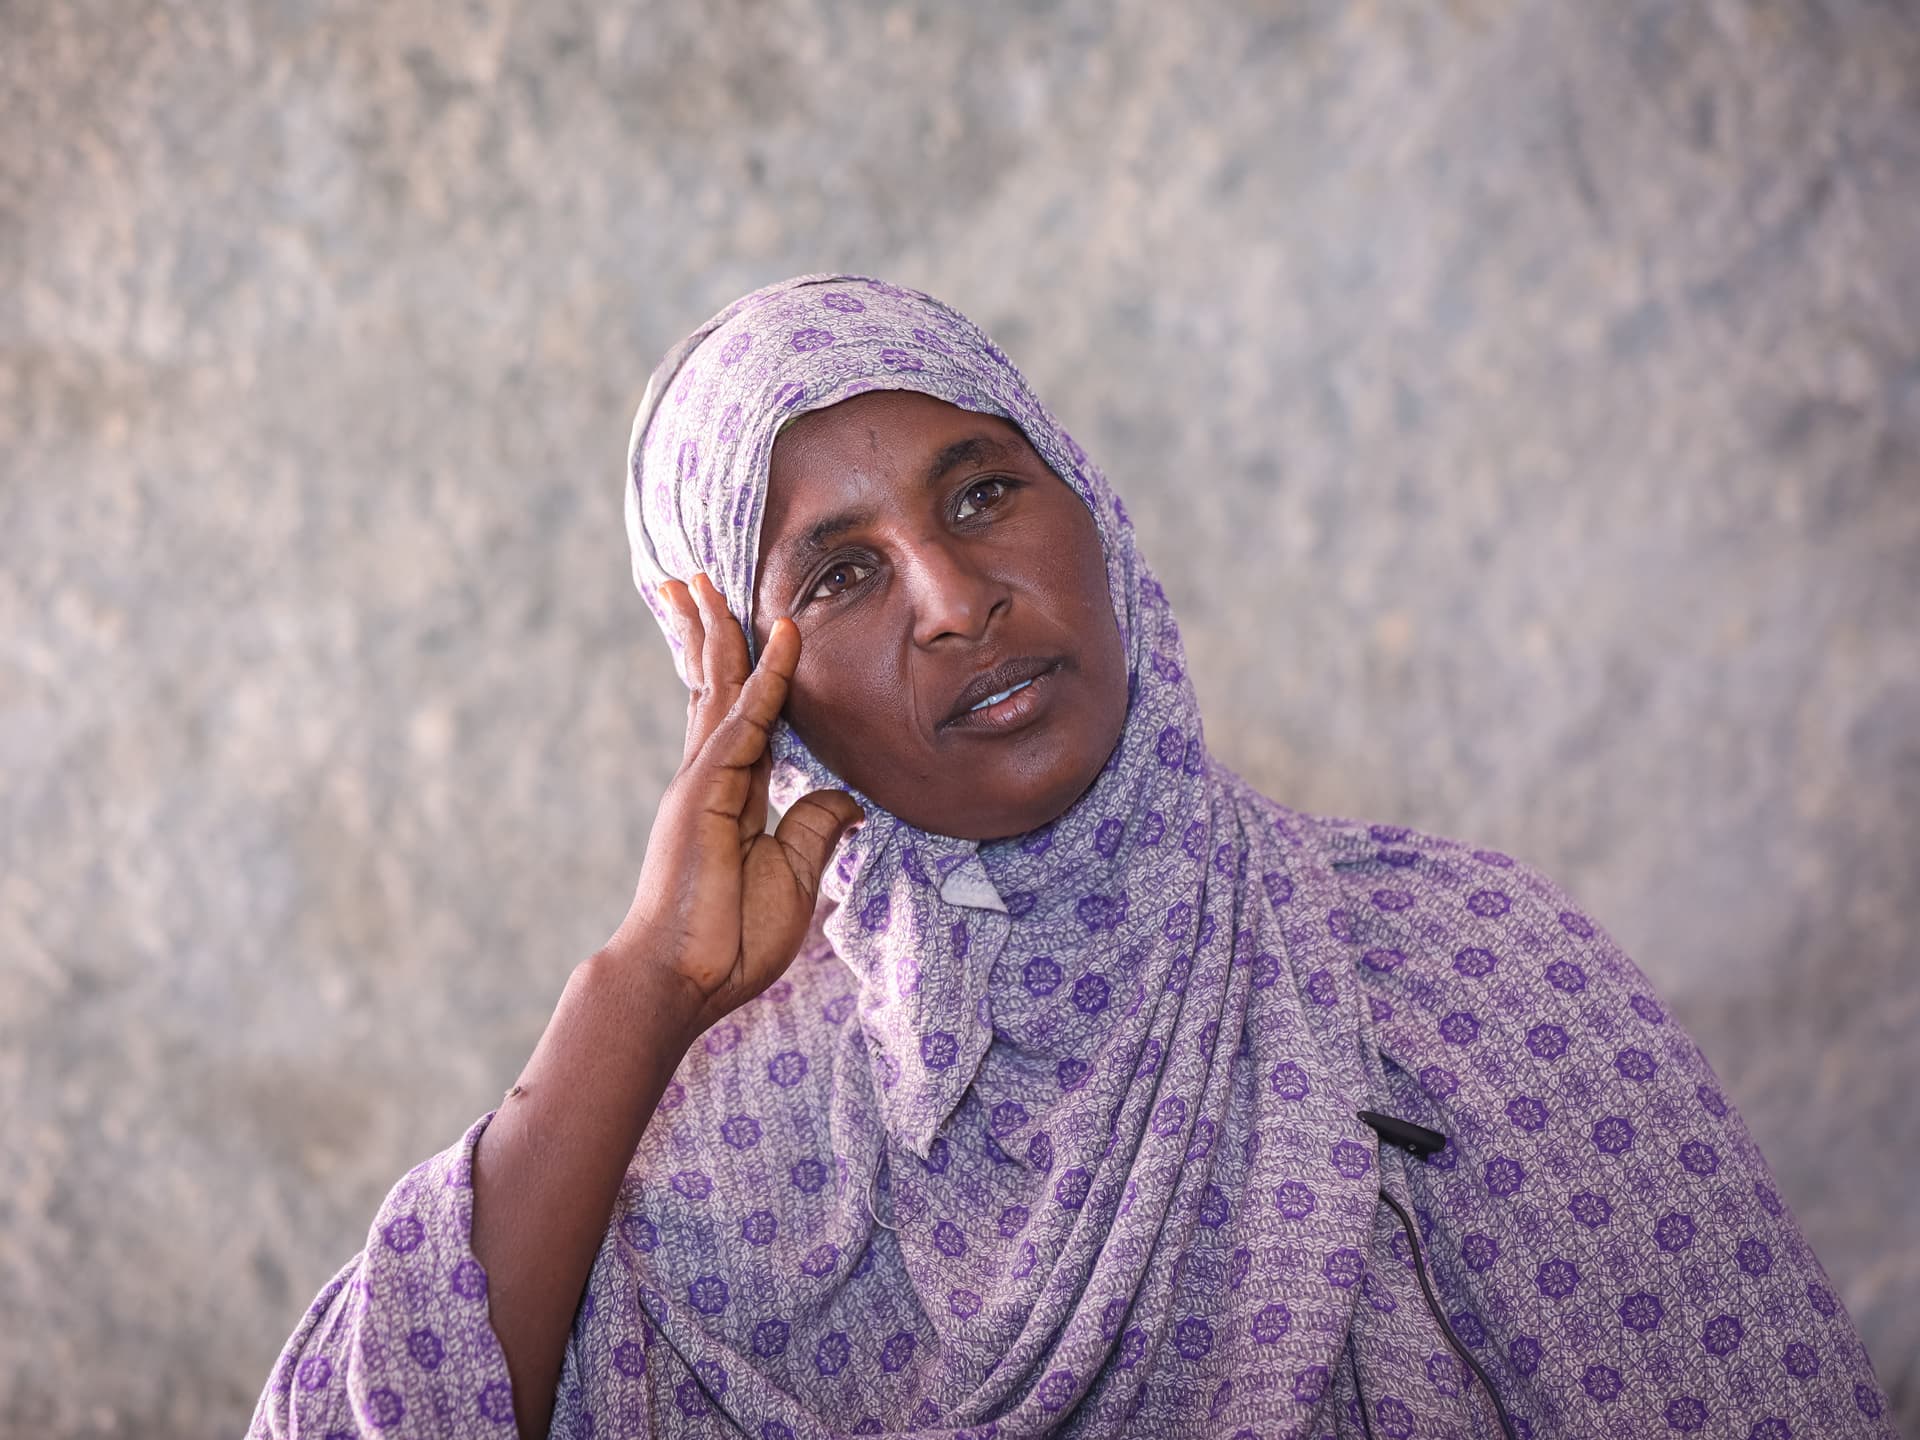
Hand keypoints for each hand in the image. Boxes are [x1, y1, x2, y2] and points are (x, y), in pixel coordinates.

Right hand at [606, 574, 862, 1041]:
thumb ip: (814, 829)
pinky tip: (780, 639)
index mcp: (731, 793)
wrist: (681, 980)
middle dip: (707, 629)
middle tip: (696, 578)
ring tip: (704, 580)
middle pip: (714, 684)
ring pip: (718, 686)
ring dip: (716, 629)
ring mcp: (702, 779)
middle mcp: (710, 775)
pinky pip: (744, 720)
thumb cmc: (728, 939)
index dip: (748, 666)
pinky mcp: (705, 792)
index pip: (742, 713)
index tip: (748, 621)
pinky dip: (766, 676)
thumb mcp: (794, 876)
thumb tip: (847, 798)